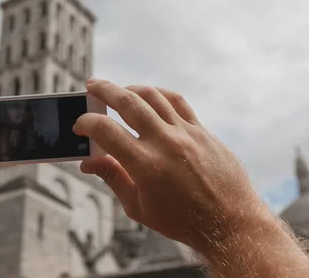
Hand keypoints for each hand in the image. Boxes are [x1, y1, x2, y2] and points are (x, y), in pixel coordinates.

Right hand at [74, 79, 269, 253]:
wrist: (229, 223)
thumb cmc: (181, 221)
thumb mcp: (138, 207)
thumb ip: (112, 178)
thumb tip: (87, 162)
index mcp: (145, 166)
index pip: (106, 131)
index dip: (86, 123)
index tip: (79, 125)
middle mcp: (165, 143)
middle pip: (127, 102)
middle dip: (104, 90)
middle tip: (91, 85)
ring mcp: (186, 134)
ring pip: (153, 96)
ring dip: (130, 89)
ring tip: (117, 91)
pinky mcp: (202, 131)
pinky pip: (178, 102)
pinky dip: (159, 95)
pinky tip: (149, 96)